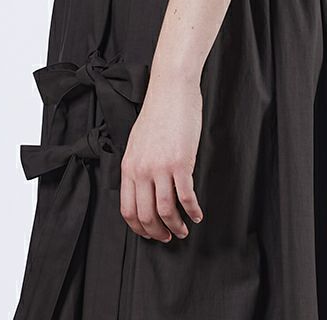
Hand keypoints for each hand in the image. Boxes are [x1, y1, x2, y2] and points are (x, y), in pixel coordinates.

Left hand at [119, 72, 204, 240]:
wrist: (171, 89)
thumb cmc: (157, 112)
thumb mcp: (137, 142)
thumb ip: (138, 166)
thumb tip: (143, 189)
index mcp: (128, 166)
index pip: (128, 209)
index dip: (140, 228)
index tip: (150, 233)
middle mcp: (141, 170)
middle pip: (146, 215)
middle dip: (158, 233)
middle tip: (168, 237)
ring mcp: (161, 167)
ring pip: (166, 211)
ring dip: (176, 226)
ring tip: (184, 229)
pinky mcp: (181, 163)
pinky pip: (186, 197)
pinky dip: (193, 210)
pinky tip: (197, 214)